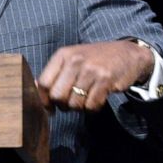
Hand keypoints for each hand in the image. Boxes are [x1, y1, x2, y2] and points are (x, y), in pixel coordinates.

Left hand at [37, 40, 153, 111]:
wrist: (127, 53)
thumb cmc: (94, 60)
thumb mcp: (71, 60)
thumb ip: (54, 74)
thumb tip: (35, 89)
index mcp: (62, 55)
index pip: (43, 83)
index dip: (44, 100)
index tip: (49, 108)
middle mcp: (75, 60)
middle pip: (57, 96)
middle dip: (63, 105)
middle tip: (70, 103)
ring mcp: (91, 69)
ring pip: (74, 103)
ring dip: (79, 107)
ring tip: (85, 99)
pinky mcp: (106, 79)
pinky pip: (92, 105)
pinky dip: (93, 108)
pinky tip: (97, 99)